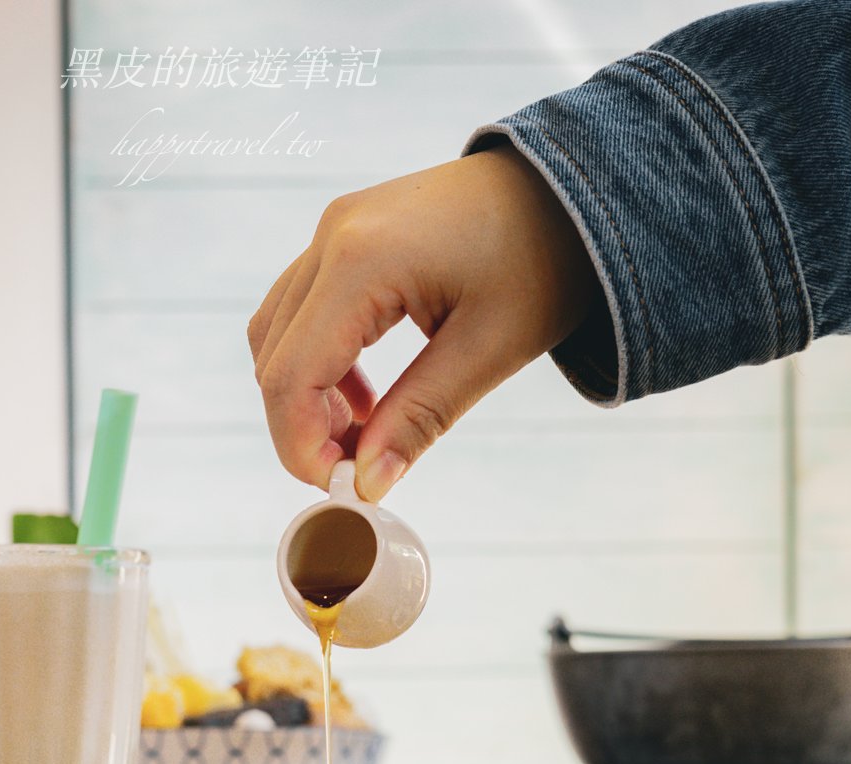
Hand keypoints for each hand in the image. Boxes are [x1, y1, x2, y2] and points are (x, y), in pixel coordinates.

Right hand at [247, 146, 595, 499]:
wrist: (576, 187)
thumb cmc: (547, 257)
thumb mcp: (490, 349)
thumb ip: (419, 418)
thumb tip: (367, 484)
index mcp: (363, 261)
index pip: (291, 375)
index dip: (301, 445)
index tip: (341, 489)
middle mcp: (333, 236)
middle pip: (274, 358)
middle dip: (302, 427)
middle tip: (357, 471)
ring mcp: (335, 228)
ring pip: (278, 333)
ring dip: (307, 395)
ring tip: (364, 435)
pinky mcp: (347, 232)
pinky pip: (304, 307)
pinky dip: (319, 360)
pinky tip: (365, 395)